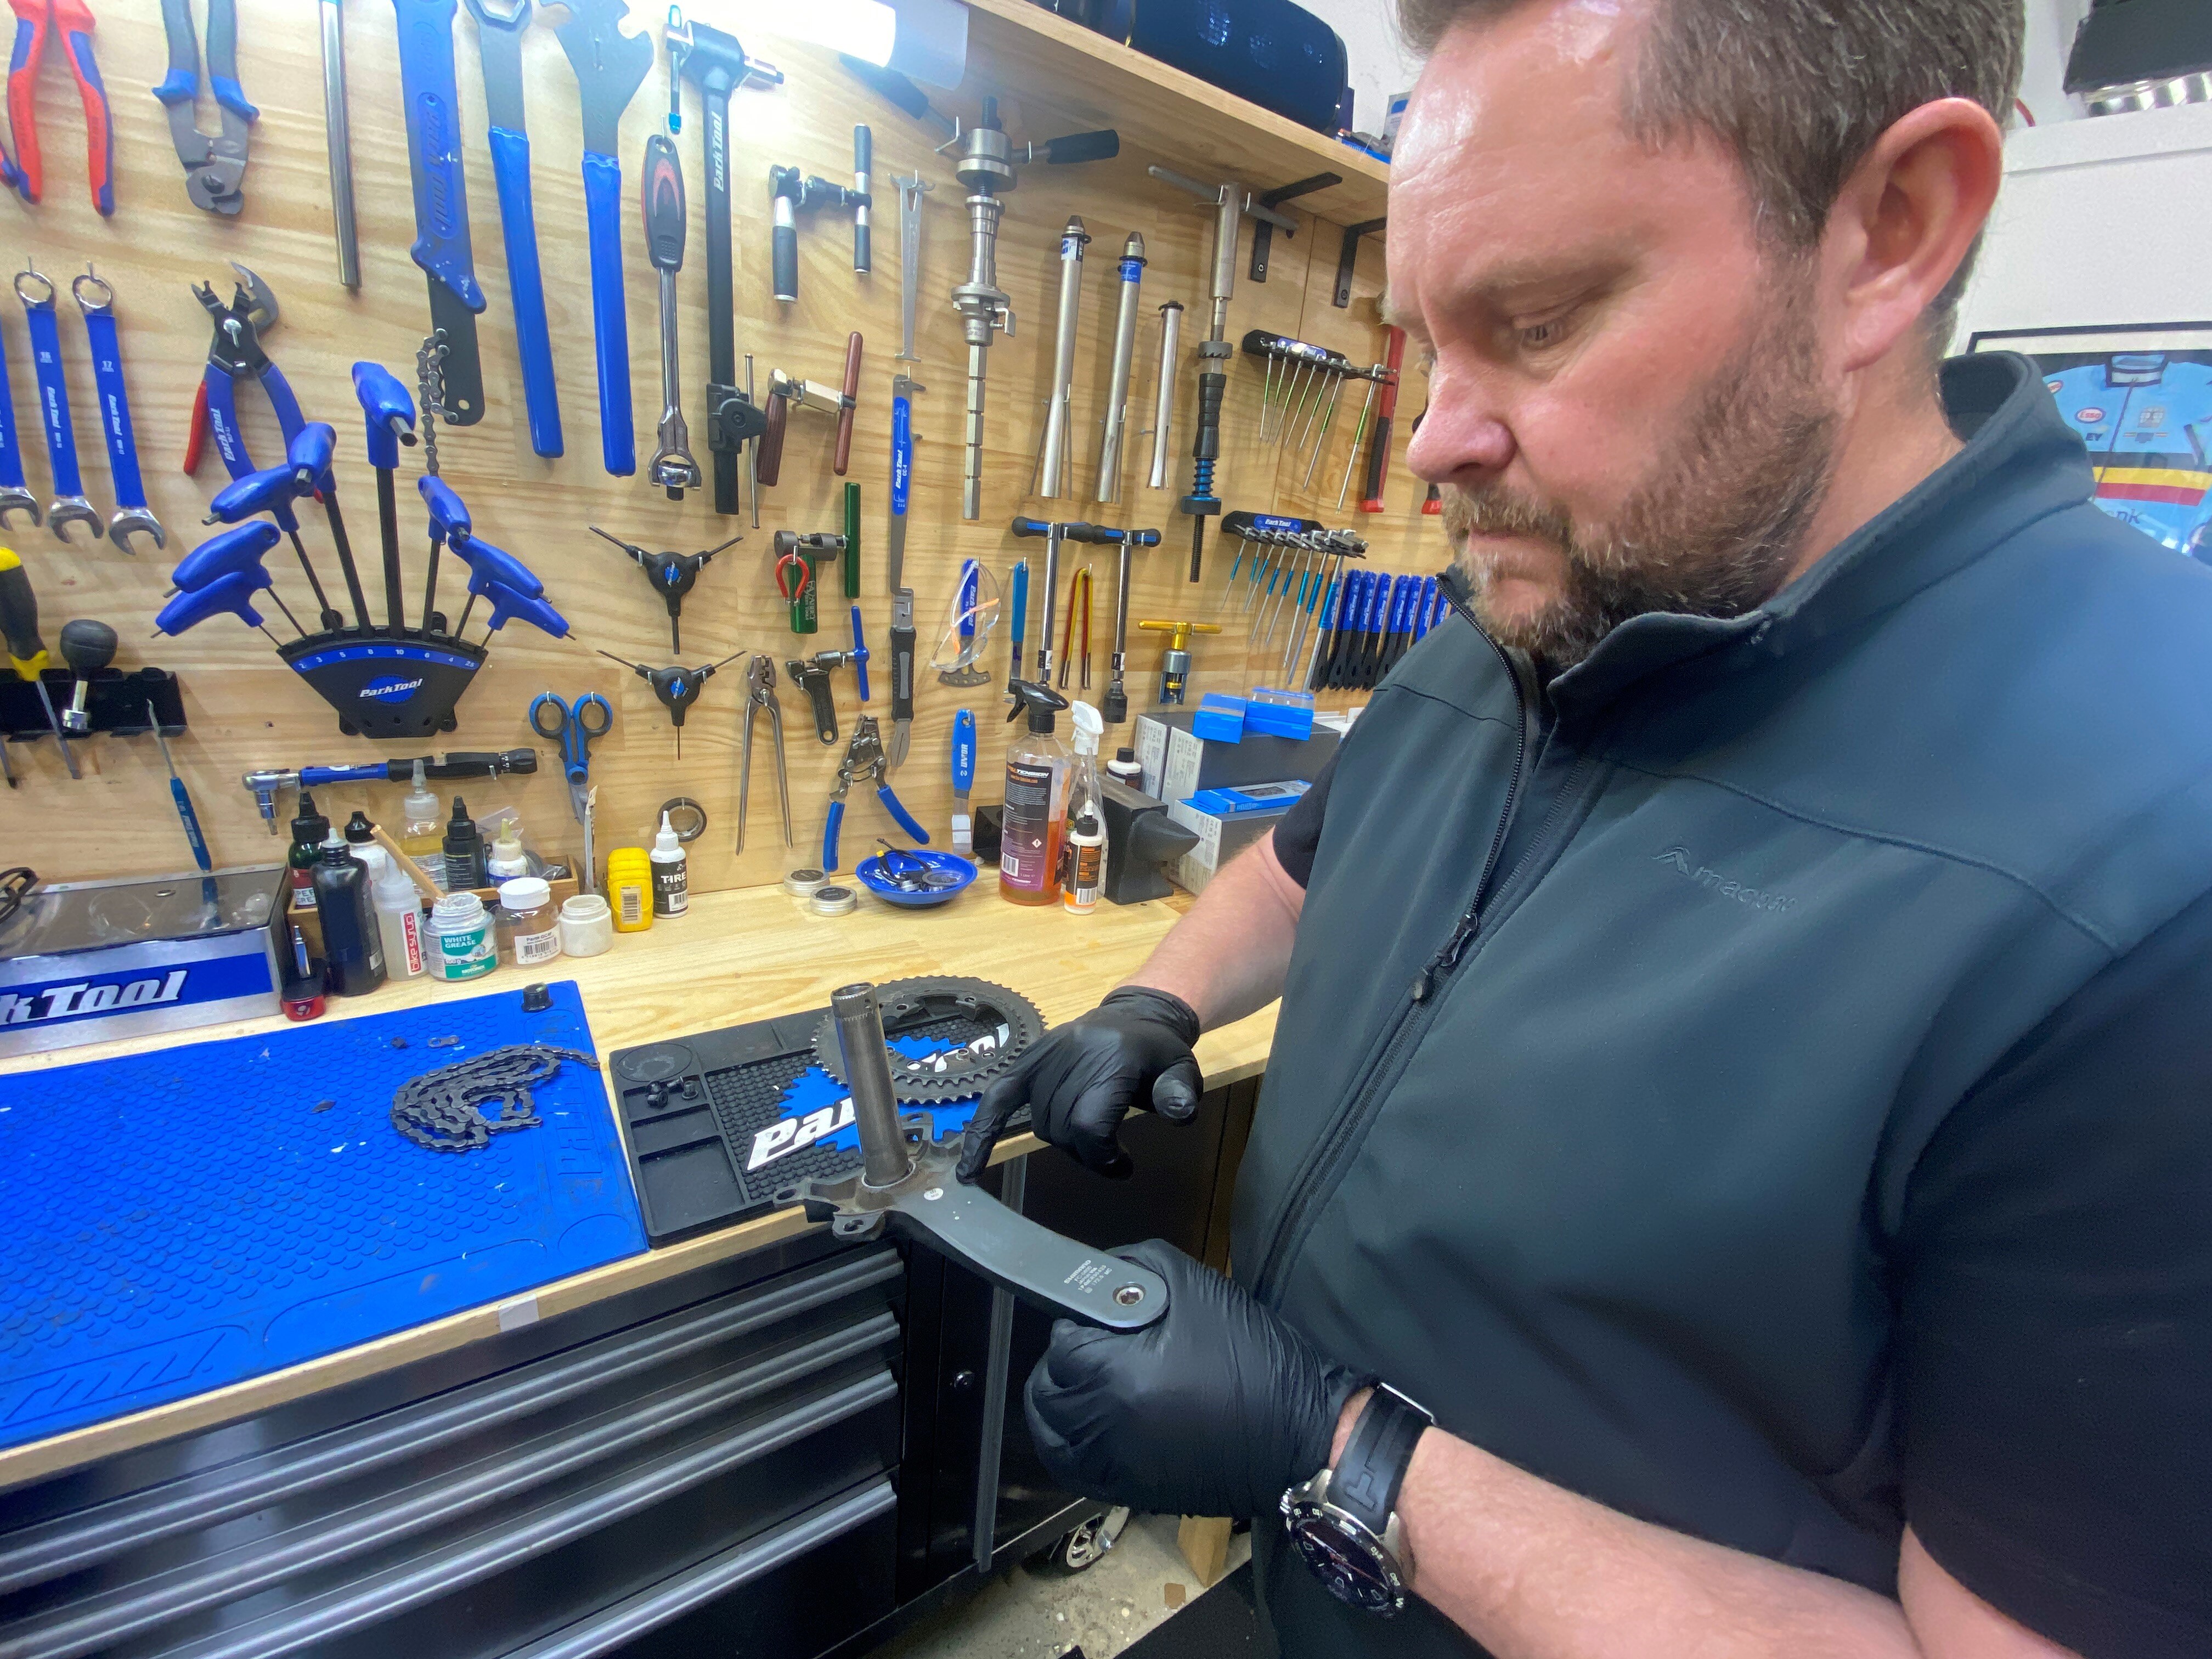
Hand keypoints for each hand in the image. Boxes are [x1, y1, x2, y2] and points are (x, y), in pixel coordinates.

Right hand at [955, 986, 1203, 1180]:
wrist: (1135, 1017)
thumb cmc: (1158, 1054)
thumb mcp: (1183, 1071)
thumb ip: (1181, 1095)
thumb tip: (1178, 1113)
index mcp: (1111, 1059)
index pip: (1089, 1123)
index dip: (1102, 1156)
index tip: (1122, 1166)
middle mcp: (1072, 1054)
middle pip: (1064, 1128)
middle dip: (1087, 1152)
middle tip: (1109, 1153)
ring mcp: (1044, 1056)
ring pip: (1040, 1123)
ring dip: (1063, 1141)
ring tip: (1089, 1140)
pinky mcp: (1025, 1061)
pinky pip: (996, 1100)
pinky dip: (982, 1135)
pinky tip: (970, 1170)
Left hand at [1024, 1239, 1367, 1520]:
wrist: (1303, 1433)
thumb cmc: (1255, 1359)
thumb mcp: (1193, 1285)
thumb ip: (1129, 1272)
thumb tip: (1093, 1279)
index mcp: (1120, 1377)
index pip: (1062, 1344)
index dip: (1080, 1324)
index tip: (1102, 1320)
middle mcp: (1107, 1429)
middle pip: (1048, 1390)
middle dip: (1067, 1362)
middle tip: (1096, 1346)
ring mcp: (1115, 1467)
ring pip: (1052, 1433)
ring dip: (1062, 1402)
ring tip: (1088, 1381)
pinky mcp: (1129, 1492)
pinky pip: (1072, 1469)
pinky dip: (1070, 1443)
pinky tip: (1090, 1421)